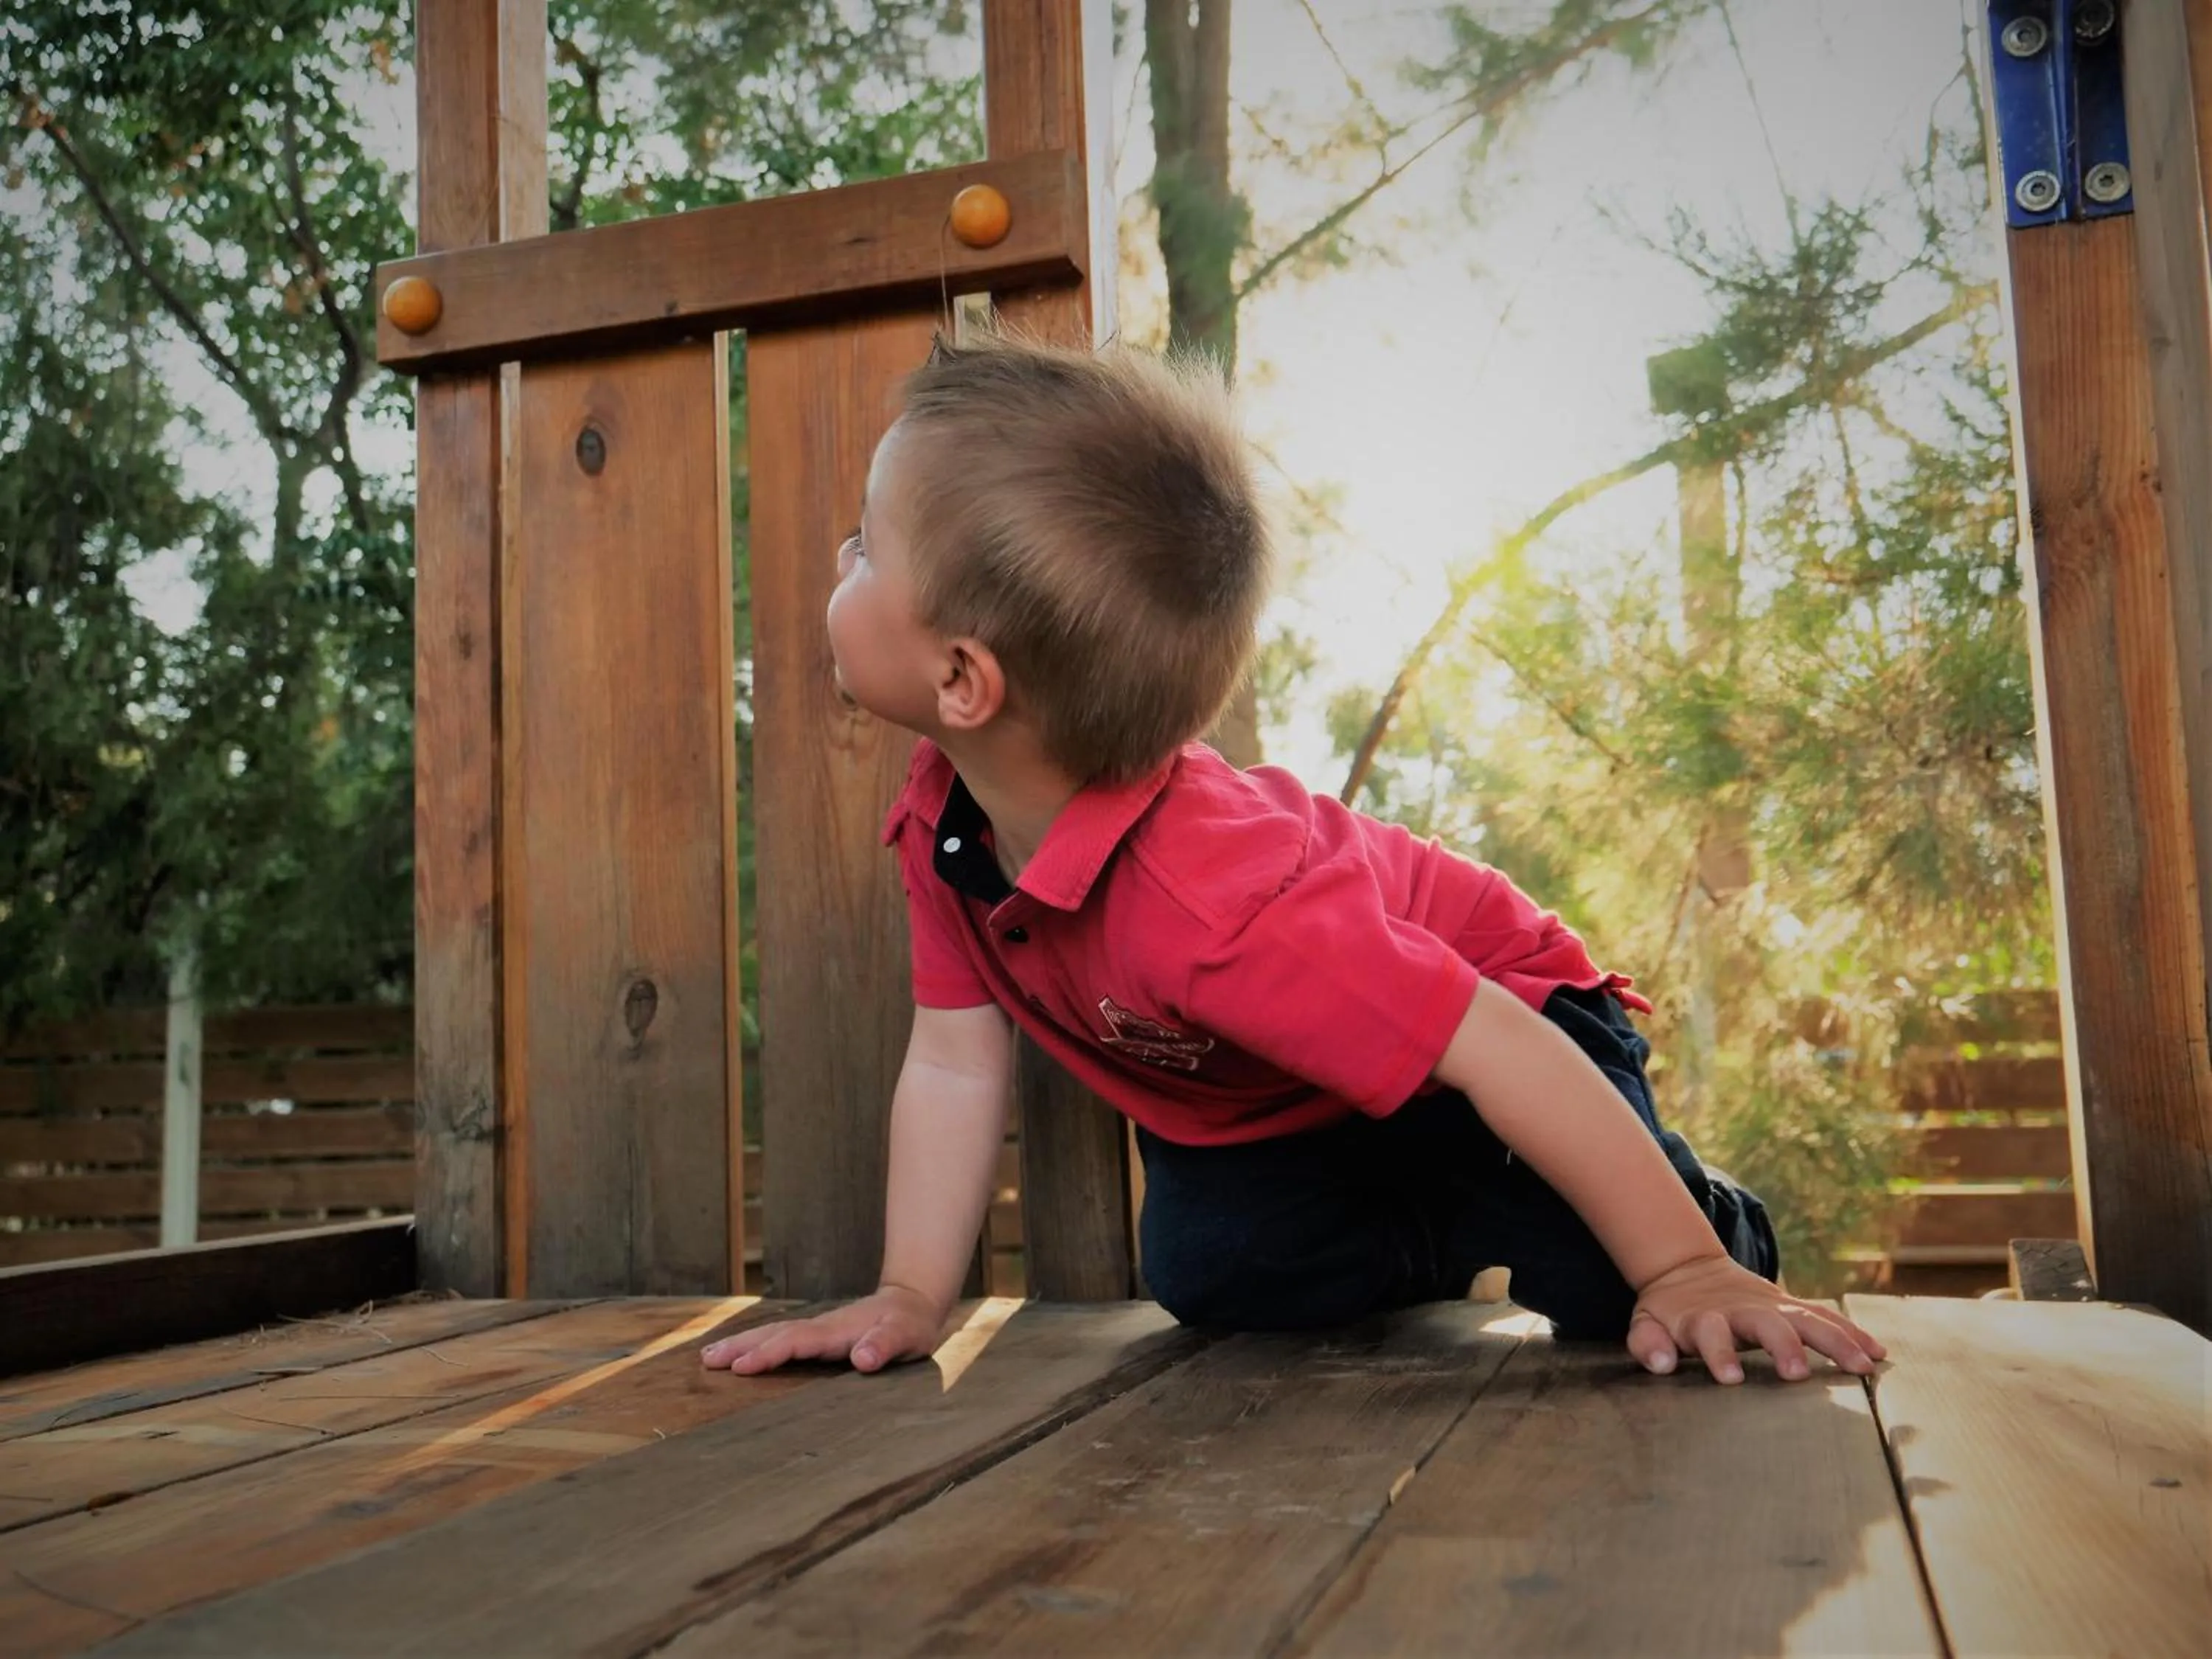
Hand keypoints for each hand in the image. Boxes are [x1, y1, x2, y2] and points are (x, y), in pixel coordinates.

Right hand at [700, 1285, 946, 1375]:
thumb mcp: (906, 1337)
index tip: (740, 1366)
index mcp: (836, 1332)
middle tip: (706, 1360)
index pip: (795, 1342)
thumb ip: (885, 1345)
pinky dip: (755, 1345)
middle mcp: (820, 1328)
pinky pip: (780, 1340)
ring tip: (709, 1356)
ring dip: (741, 1344)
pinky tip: (740, 1354)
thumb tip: (863, 1358)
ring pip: (772, 1334)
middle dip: (740, 1346)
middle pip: (773, 1334)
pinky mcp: (817, 1336)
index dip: (768, 1354)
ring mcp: (816, 1330)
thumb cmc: (909, 1325)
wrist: (912, 1302)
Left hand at [1627, 1253, 1886, 1383]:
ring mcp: (1772, 1305)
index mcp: (1704, 1316)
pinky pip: (1826, 1318)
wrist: (1688, 1269)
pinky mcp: (1792, 1306)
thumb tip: (1660, 1363)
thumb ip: (1647, 1342)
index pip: (1711, 1332)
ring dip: (1835, 1341)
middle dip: (1782, 1346)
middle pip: (1767, 1323)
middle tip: (1796, 1374)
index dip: (1719, 1352)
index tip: (1730, 1377)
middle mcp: (1743, 1309)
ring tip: (1863, 1367)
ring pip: (1807, 1318)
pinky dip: (1851, 1333)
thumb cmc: (1669, 1310)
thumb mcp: (1646, 1322)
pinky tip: (1878, 1352)